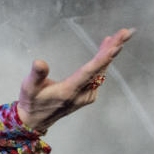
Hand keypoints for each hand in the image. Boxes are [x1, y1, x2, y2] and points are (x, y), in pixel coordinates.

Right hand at [17, 28, 132, 133]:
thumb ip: (36, 75)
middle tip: (125, 33)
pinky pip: (99, 76)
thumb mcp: (29, 87)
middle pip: (100, 69)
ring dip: (109, 53)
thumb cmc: (31, 101)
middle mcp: (81, 95)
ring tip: (117, 36)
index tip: (116, 47)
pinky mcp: (87, 95)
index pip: (89, 73)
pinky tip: (106, 49)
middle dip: (113, 50)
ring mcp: (86, 96)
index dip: (103, 59)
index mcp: (68, 91)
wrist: (35, 120)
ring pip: (101, 72)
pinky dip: (103, 61)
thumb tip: (39, 62)